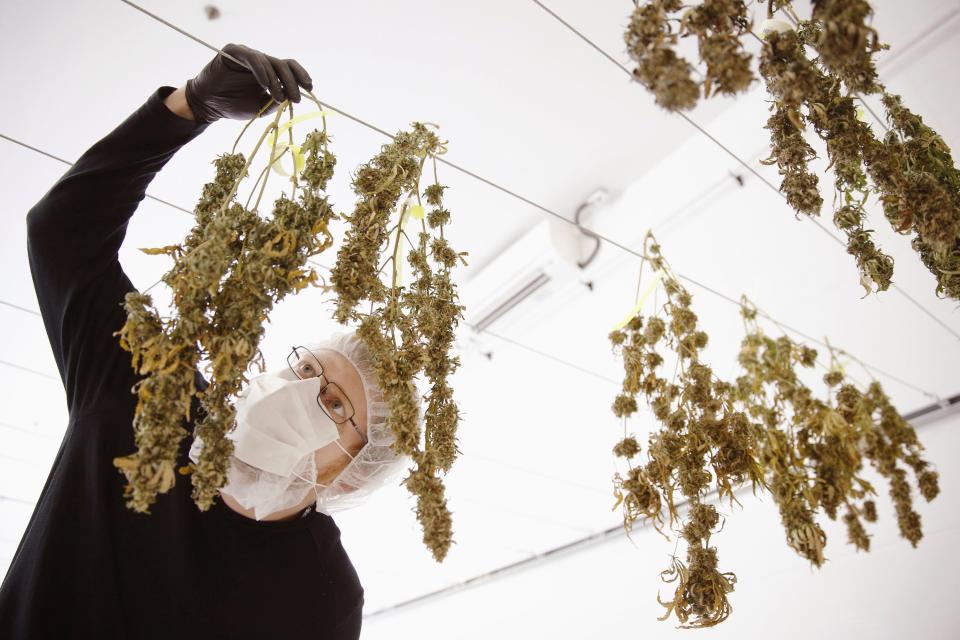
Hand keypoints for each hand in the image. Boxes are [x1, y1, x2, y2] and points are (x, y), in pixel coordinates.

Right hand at [184, 43, 313, 123]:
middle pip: (284, 65)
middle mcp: (261, 62)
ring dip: (277, 81)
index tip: (310, 89)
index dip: (302, 76)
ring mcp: (248, 55)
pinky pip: (253, 57)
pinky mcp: (234, 52)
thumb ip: (276, 102)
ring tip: (278, 97)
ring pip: (270, 62)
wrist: (208, 104)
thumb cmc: (234, 105)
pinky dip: (262, 71)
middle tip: (296, 98)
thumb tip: (292, 97)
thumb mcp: (261, 108)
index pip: (290, 68)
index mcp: (269, 73)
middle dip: (294, 82)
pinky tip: (266, 85)